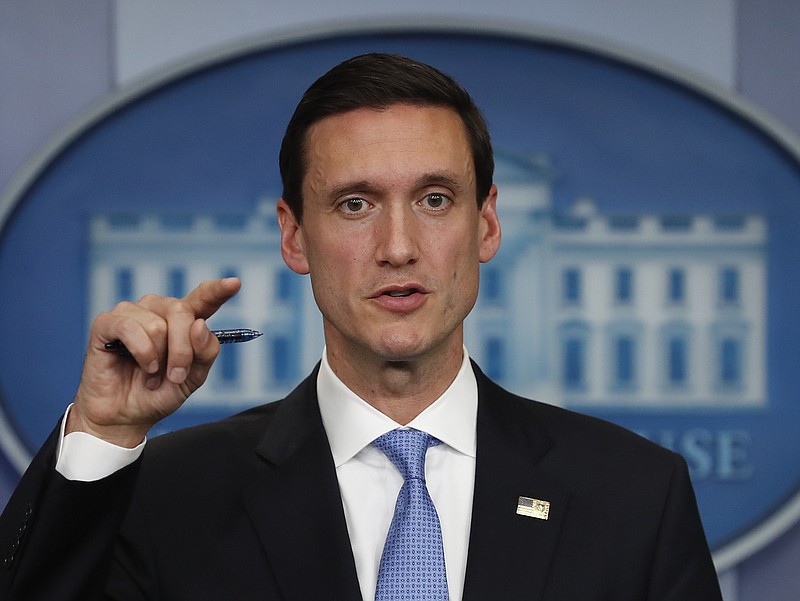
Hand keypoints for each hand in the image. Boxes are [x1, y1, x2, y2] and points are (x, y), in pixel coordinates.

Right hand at [67, 278, 241, 446]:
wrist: (126, 415)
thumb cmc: (159, 392)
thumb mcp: (194, 377)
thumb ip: (205, 352)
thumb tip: (199, 325)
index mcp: (183, 319)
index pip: (203, 298)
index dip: (217, 290)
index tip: (235, 283)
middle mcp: (158, 309)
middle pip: (183, 312)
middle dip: (183, 350)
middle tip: (175, 375)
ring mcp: (132, 312)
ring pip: (157, 324)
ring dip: (158, 358)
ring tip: (151, 373)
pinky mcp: (106, 322)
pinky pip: (130, 328)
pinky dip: (141, 353)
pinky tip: (141, 365)